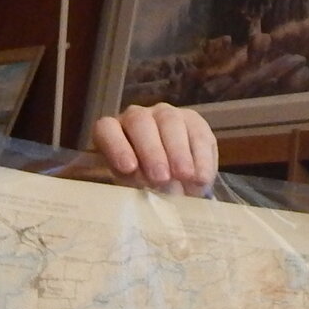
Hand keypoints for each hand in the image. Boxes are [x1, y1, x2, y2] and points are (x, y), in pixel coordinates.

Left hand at [93, 103, 218, 196]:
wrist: (177, 184)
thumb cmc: (146, 186)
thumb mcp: (136, 189)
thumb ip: (139, 187)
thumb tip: (155, 193)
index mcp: (112, 132)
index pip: (107, 130)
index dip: (116, 147)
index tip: (128, 169)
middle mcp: (136, 118)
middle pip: (139, 123)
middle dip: (151, 151)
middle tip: (160, 177)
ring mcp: (165, 115)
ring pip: (169, 122)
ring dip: (178, 151)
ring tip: (185, 176)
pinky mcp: (193, 121)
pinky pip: (197, 134)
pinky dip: (200, 157)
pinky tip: (201, 178)